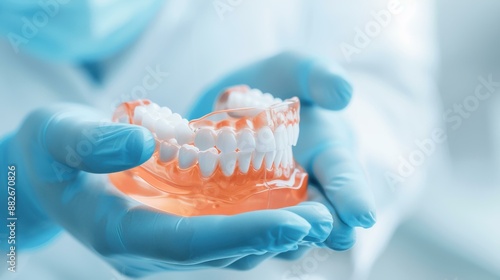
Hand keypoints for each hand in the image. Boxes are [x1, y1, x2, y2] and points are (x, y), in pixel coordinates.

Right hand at [0, 103, 333, 275]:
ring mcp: (164, 244)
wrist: (47, 173)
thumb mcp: (57, 135)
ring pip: (226, 249)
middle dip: (272, 237)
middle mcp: (149, 249)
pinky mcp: (174, 230)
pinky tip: (289, 206)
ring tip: (321, 215)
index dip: (241, 235)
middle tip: (324, 220)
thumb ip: (91, 142)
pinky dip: (256, 224)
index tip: (291, 222)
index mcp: (121, 232)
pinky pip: (222, 234)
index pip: (189, 242)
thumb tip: (141, 143)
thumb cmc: (51, 153)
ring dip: (273, 235)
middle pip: (219, 251)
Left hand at [189, 51, 375, 254]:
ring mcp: (284, 203)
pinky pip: (255, 232)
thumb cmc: (274, 86)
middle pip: (323, 213)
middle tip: (328, 236)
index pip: (344, 173)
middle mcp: (313, 183)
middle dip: (326, 227)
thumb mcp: (293, 70)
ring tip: (280, 241)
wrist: (234, 105)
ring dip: (287, 237)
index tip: (362, 215)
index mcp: (329, 150)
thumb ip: (317, 76)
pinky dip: (250, 236)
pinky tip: (238, 238)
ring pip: (290, 230)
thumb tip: (343, 94)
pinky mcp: (254, 214)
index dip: (353, 194)